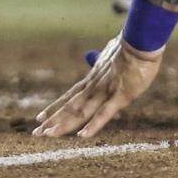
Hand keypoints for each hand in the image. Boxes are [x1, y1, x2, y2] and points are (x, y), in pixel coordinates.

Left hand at [34, 36, 162, 138]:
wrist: (141, 40)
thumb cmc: (129, 47)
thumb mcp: (109, 53)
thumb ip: (98, 58)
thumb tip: (89, 55)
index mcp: (92, 79)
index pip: (69, 96)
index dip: (54, 108)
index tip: (40, 117)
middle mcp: (94, 87)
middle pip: (70, 106)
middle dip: (52, 120)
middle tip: (36, 133)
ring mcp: (106, 92)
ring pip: (81, 111)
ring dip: (64, 124)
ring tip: (48, 134)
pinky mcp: (121, 96)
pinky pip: (105, 113)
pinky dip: (93, 125)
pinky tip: (82, 136)